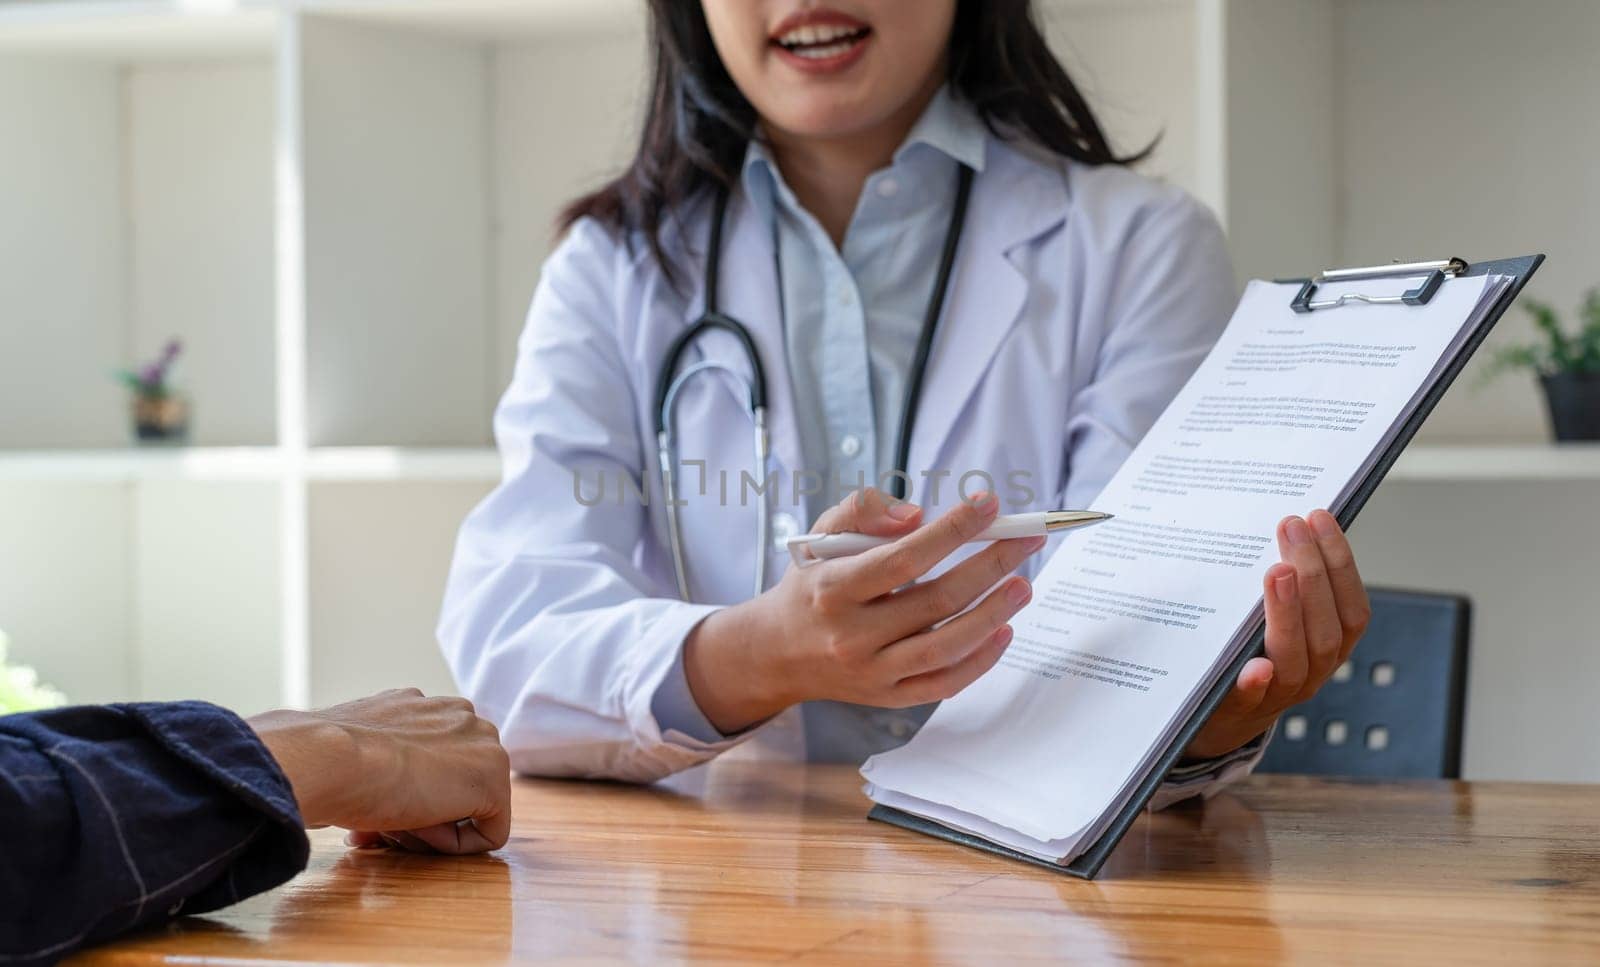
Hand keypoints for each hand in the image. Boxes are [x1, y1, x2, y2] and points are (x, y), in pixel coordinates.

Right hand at [249, 688, 511, 853]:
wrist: (330, 759)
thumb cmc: (326, 760)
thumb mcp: (356, 751)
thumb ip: (381, 762)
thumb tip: (380, 791)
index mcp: (425, 706)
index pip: (427, 767)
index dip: (397, 798)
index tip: (364, 817)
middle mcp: (460, 715)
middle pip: (449, 788)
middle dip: (415, 816)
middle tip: (373, 830)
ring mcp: (484, 742)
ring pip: (468, 808)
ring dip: (430, 827)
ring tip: (388, 826)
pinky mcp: (495, 779)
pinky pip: (488, 831)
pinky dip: (454, 844)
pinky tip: (417, 829)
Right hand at [684, 489, 1044, 733]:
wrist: (777, 652)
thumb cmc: (811, 583)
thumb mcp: (820, 535)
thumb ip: (863, 510)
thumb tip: (918, 517)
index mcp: (832, 589)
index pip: (902, 558)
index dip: (951, 530)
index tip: (989, 505)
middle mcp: (851, 635)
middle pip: (935, 600)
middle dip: (990, 566)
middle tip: (1027, 540)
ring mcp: (872, 672)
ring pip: (946, 647)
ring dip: (993, 614)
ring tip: (1023, 585)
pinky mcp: (888, 697)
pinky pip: (944, 684)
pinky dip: (980, 661)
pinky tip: (1004, 630)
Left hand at [1186, 510, 1370, 758]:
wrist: (1218, 718)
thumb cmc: (1249, 655)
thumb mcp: (1275, 621)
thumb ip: (1287, 586)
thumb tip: (1283, 525)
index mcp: (1327, 649)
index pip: (1351, 608)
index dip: (1340, 563)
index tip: (1319, 517)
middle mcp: (1311, 674)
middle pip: (1326, 630)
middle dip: (1313, 575)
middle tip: (1291, 528)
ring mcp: (1277, 696)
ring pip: (1297, 661)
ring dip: (1289, 614)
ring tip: (1278, 572)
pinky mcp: (1237, 710)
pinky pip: (1249, 700)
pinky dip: (1255, 683)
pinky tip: (1255, 666)